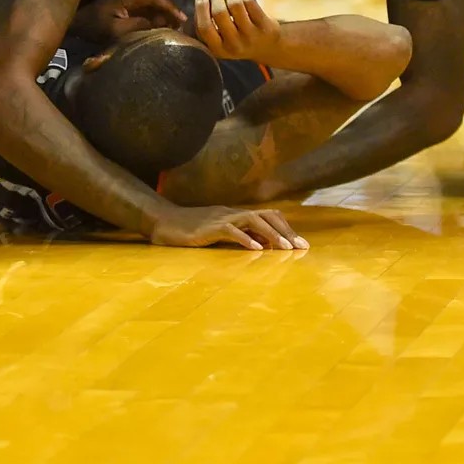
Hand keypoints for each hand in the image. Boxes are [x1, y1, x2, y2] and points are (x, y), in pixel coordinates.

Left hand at [71, 0, 184, 42]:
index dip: (173, 9)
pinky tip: (161, 26)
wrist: (77, 21)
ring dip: (164, 14)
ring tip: (175, 28)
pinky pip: (148, 7)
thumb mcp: (116, 30)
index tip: (184, 20)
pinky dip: (156, 15)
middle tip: (182, 26)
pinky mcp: (128, 2)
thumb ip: (138, 26)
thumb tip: (160, 24)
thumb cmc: (94, 25)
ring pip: (155, 3)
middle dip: (171, 12)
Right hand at [149, 204, 305, 249]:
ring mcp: (221, 218)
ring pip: (253, 219)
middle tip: (300, 247)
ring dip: (271, 234)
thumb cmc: (190, 230)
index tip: (301, 244)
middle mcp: (232, 213)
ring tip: (285, 248)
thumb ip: (239, 236)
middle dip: (286, 231)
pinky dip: (244, 238)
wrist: (163, 222)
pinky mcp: (208, 228)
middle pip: (266, 215)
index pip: (268, 216)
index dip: (286, 228)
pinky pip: (230, 230)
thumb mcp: (219, 234)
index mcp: (237, 215)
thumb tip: (262, 245)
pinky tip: (255, 249)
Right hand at [194, 0, 281, 64]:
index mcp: (219, 50)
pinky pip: (249, 2)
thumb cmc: (238, 41)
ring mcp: (251, 36)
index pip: (204, 28)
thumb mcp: (219, 42)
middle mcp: (234, 45)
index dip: (200, 8)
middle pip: (219, 12)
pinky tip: (243, 2)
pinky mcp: (265, 26)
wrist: (269, 49)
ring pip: (235, 4)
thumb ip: (206, 26)